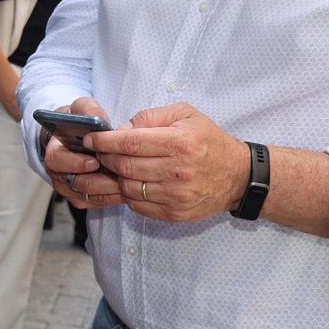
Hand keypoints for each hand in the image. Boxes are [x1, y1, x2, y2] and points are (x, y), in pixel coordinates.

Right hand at [42, 97, 123, 210]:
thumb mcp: (83, 108)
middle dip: (99, 180)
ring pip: (89, 195)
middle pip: (75, 183)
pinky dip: (114, 196)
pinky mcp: (82, 198)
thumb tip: (99, 119)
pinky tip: (127, 186)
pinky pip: (98, 202)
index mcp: (54, 150)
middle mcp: (58, 172)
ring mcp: (69, 187)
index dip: (75, 163)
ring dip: (110, 189)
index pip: (56, 161)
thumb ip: (89, 110)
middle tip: (119, 174)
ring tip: (127, 179)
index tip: (94, 161)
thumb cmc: (80, 121)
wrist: (80, 137)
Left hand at [86, 102, 250, 221]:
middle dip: (105, 158)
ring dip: (115, 177)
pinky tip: (129, 182)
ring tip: (113, 167)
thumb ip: (150, 117)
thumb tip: (121, 129)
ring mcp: (176, 196)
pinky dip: (127, 194)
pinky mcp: (174, 213)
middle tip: (98, 152)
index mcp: (180, 143)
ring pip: (128, 188)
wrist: (238, 176)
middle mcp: (179, 171)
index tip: (90, 139)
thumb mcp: (185, 115)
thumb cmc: (208, 141)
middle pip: (126, 167)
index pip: (131, 143)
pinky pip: (138, 206)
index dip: (105, 142)